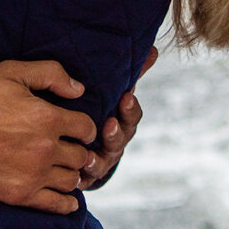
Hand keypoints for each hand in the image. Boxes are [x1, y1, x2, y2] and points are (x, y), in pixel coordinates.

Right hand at [0, 60, 98, 214]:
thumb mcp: (12, 72)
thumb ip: (51, 74)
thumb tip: (79, 89)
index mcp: (48, 118)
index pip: (86, 128)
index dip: (85, 128)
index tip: (79, 130)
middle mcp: (46, 149)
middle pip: (81, 156)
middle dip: (78, 151)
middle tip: (70, 149)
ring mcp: (34, 174)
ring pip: (71, 180)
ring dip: (70, 173)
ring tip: (63, 168)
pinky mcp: (20, 194)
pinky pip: (55, 204)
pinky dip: (66, 203)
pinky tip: (69, 200)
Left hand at [80, 47, 155, 189]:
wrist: (78, 142)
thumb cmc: (99, 111)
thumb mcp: (112, 91)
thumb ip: (132, 72)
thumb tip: (154, 49)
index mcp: (121, 121)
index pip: (131, 117)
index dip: (130, 109)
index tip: (125, 97)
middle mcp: (113, 143)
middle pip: (119, 141)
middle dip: (115, 134)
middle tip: (109, 125)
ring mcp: (100, 161)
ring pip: (102, 163)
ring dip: (98, 159)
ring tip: (89, 155)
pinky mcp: (83, 176)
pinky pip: (84, 179)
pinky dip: (81, 176)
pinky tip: (75, 172)